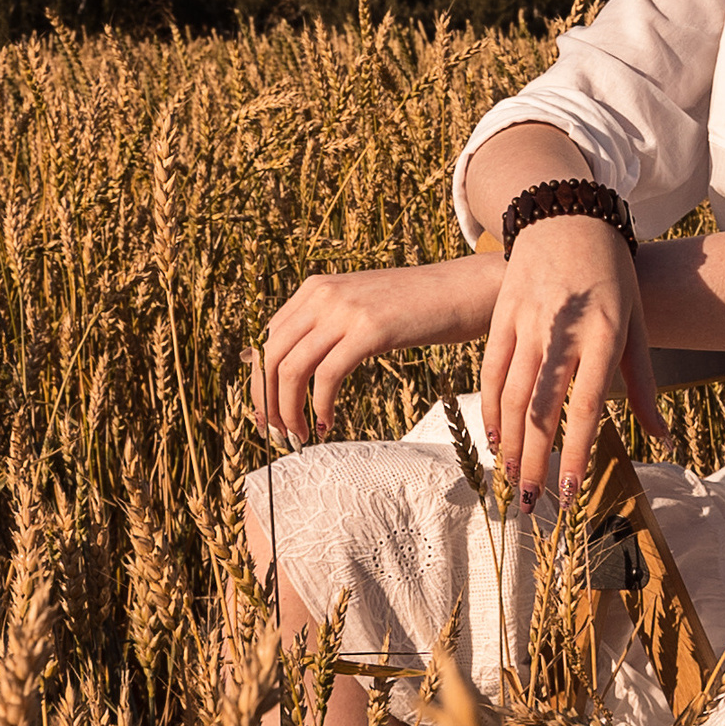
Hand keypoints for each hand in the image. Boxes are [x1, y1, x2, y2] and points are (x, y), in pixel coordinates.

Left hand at [255, 260, 493, 447]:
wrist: (464, 290)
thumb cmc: (417, 309)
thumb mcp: (360, 309)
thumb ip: (325, 328)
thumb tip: (291, 367)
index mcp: (314, 289)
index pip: (266, 340)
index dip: (259, 383)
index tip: (267, 415)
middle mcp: (322, 294)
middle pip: (270, 356)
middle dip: (267, 402)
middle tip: (277, 434)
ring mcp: (345, 309)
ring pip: (292, 368)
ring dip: (290, 411)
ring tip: (300, 436)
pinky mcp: (370, 329)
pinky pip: (327, 376)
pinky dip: (320, 407)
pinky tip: (328, 423)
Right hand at [480, 217, 663, 503]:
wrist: (568, 215)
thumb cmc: (612, 275)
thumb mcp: (637, 324)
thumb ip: (643, 384)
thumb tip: (661, 440)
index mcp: (605, 336)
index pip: (587, 407)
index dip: (578, 453)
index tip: (572, 492)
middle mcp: (563, 332)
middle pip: (542, 409)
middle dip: (535, 460)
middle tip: (532, 502)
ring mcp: (528, 323)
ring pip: (511, 395)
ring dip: (509, 443)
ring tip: (510, 479)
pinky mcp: (502, 316)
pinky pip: (491, 370)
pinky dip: (489, 408)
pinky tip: (494, 438)